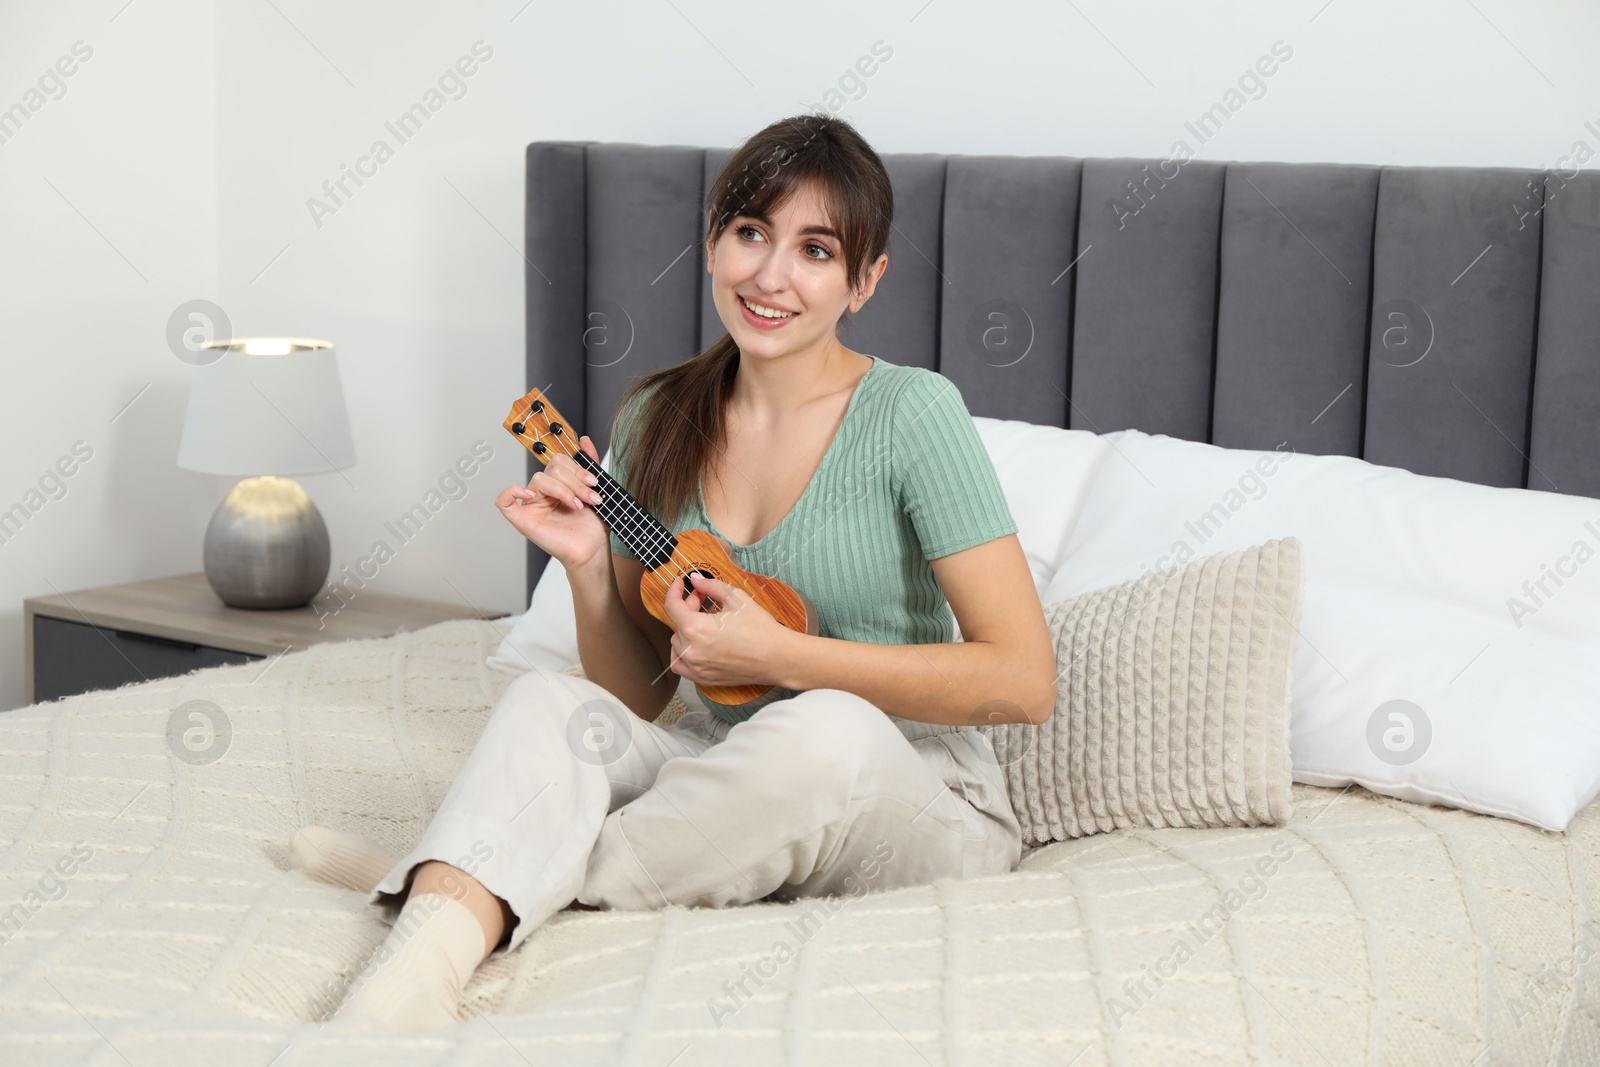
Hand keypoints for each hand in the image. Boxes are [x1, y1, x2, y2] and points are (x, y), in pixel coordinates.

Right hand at [495, 434, 609, 573]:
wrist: (593, 551)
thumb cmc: (592, 526)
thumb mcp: (595, 490)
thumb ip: (589, 465)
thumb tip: (585, 440)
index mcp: (558, 484)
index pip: (558, 461)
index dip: (576, 468)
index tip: (593, 482)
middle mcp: (543, 493)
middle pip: (551, 469)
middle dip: (575, 481)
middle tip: (590, 498)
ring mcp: (532, 506)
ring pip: (539, 480)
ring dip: (564, 490)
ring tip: (578, 505)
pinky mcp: (523, 520)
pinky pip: (504, 501)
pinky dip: (513, 492)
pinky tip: (533, 496)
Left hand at [661, 572, 792, 687]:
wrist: (777, 657)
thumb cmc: (760, 628)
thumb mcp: (736, 598)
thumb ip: (710, 586)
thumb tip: (694, 580)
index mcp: (695, 628)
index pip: (672, 606)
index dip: (674, 590)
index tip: (681, 584)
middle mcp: (691, 650)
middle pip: (677, 623)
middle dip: (689, 608)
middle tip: (706, 602)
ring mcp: (696, 668)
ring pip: (677, 644)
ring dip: (686, 630)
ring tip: (706, 623)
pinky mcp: (703, 678)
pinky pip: (681, 665)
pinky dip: (682, 653)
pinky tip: (696, 645)